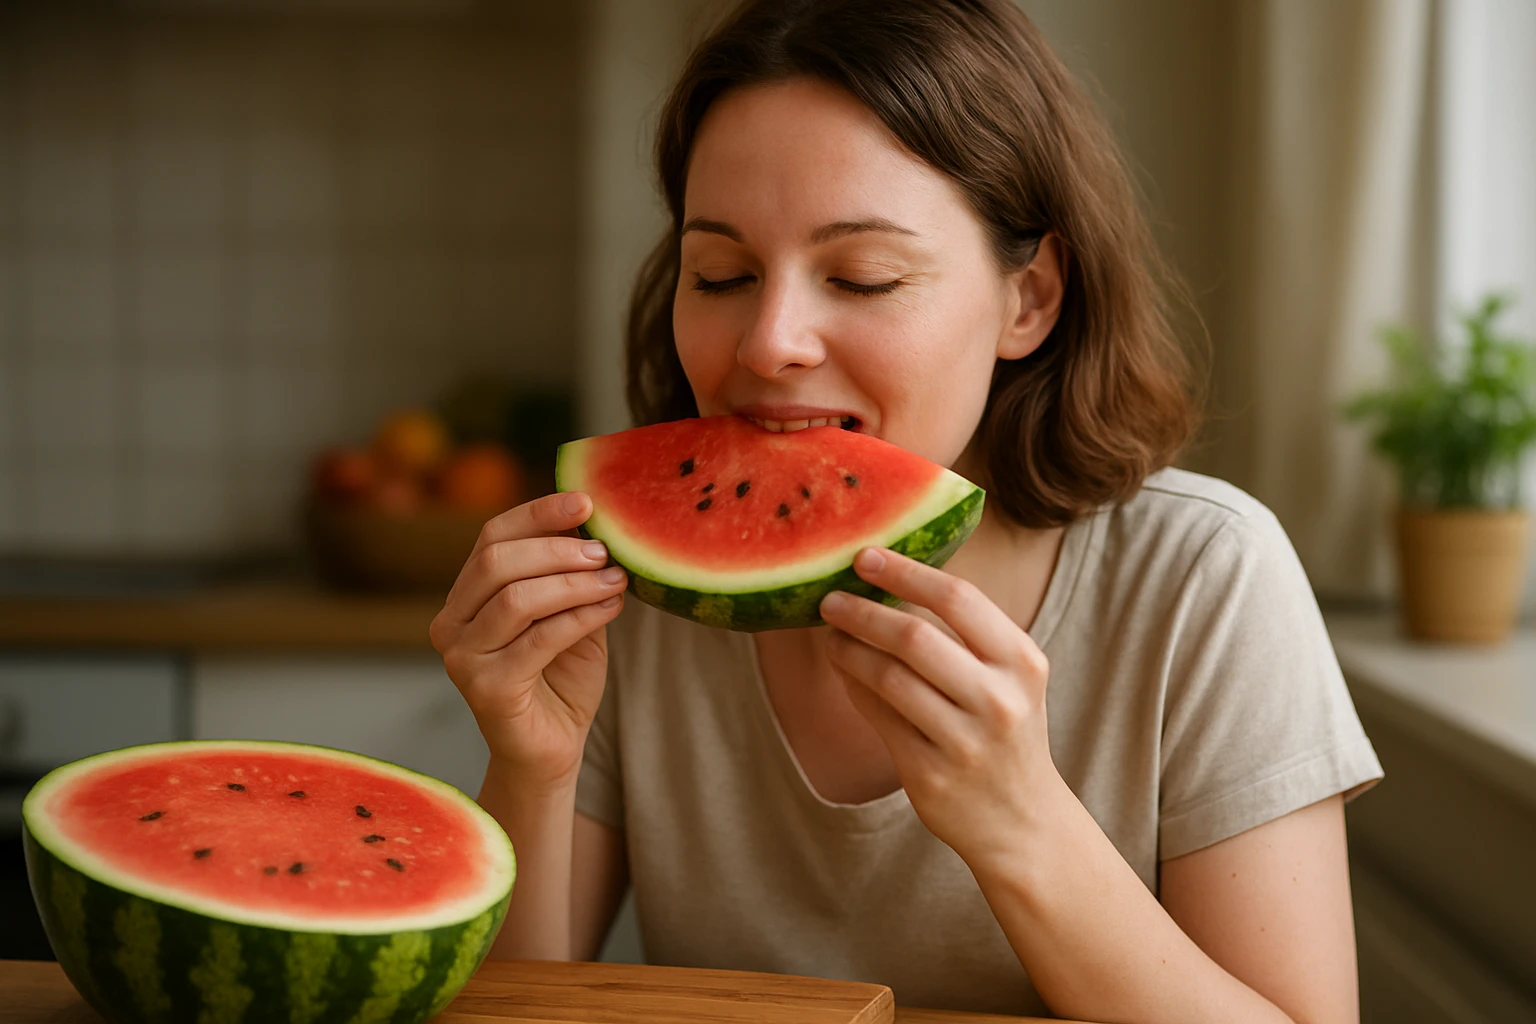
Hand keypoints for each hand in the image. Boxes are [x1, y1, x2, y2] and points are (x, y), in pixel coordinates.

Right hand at [430, 492, 627, 790]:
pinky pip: (539, 639)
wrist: (551, 751)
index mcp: (465, 598)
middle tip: (605, 552)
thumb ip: (570, 576)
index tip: (587, 502)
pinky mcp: (485, 689)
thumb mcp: (569, 615)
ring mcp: (462, 658)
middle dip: (557, 549)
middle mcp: (450, 624)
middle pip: (498, 562)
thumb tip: (595, 525)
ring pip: (517, 598)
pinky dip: (581, 617)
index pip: (491, 537)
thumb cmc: (560, 680)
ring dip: (574, 583)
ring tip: (615, 580)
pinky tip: (612, 608)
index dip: (538, 514)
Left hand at [819, 548, 1059, 866]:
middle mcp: (999, 699)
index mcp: (1022, 661)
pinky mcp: (930, 774)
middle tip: (831, 599)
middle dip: (863, 612)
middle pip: (915, 636)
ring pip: (889, 678)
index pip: (959, 598)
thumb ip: (967, 634)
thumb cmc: (1006, 732)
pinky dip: (854, 687)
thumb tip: (890, 580)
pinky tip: (845, 672)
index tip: (865, 557)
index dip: (905, 572)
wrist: (1023, 821)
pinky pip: (878, 716)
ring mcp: (965, 741)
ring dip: (849, 650)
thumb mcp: (1011, 678)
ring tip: (831, 636)